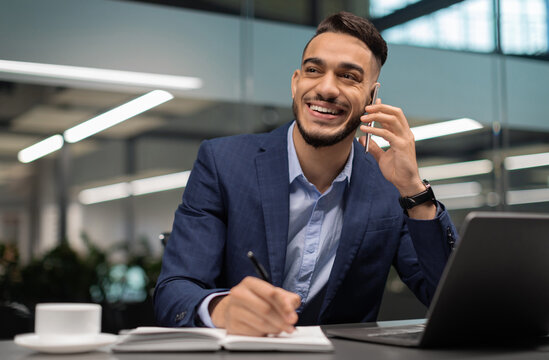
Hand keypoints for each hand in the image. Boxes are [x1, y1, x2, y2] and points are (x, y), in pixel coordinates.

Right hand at [210, 276, 300, 335]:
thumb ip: (287, 299)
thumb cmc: (256, 300)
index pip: (271, 293)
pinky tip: (267, 331)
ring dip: (275, 328)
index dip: (284, 306)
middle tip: (290, 327)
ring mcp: (233, 309)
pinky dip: (264, 334)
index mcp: (250, 283)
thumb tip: (292, 311)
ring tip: (281, 329)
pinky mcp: (232, 325)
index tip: (293, 317)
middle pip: (266, 309)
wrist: (234, 309)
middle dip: (281, 320)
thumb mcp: (272, 295)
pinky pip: (253, 333)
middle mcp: (239, 293)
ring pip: (260, 322)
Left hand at [359, 99, 435, 218]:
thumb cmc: (396, 171)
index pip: (394, 116)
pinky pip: (387, 133)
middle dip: (380, 108)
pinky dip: (375, 130)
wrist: (404, 183)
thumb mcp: (382, 157)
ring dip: (376, 116)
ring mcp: (405, 139)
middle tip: (366, 108)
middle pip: (395, 113)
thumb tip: (362, 138)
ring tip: (363, 117)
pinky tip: (365, 130)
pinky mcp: (402, 146)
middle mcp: (406, 134)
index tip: (372, 104)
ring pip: (392, 119)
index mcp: (403, 135)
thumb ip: (374, 147)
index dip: (383, 108)